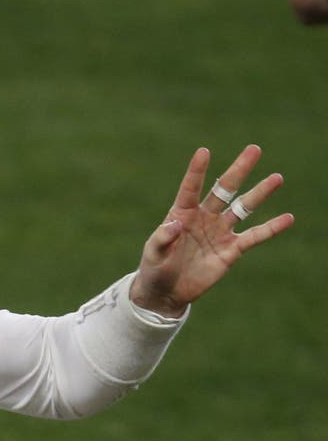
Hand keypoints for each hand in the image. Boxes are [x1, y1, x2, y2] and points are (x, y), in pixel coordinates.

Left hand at [129, 145, 294, 316]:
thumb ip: (162, 237)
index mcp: (181, 213)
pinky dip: (271, 228)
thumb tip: (175, 223)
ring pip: (243, 208)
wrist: (167, 292)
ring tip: (277, 177)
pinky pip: (254, 236)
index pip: (191, 188)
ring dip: (260, 193)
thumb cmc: (155, 268)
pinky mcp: (231, 250)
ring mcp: (219, 232)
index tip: (204, 151)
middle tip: (254, 149)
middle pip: (224, 189)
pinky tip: (288, 218)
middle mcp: (204, 217)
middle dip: (239, 170)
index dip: (197, 171)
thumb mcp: (153, 253)